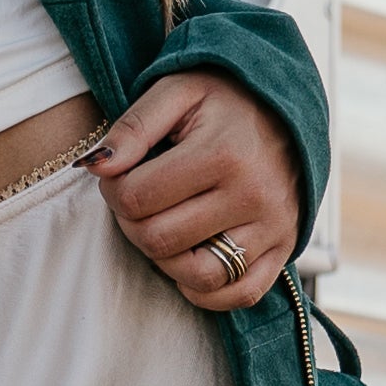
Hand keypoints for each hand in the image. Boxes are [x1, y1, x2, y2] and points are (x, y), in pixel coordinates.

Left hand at [92, 70, 302, 311]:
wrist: (288, 108)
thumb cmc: (224, 98)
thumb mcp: (177, 91)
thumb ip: (133, 126)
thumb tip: (96, 166)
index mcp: (223, 154)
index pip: (137, 198)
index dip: (111, 191)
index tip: (118, 175)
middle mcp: (253, 196)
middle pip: (160, 240)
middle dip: (132, 224)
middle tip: (136, 201)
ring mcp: (273, 227)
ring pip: (197, 275)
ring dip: (164, 260)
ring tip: (162, 228)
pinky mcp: (284, 249)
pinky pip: (239, 294)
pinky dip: (205, 290)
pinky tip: (188, 260)